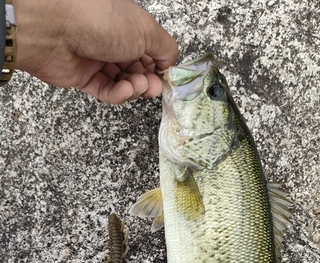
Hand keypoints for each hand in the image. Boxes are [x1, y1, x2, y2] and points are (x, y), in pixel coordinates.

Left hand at [12, 0, 177, 103]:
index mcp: (127, 24)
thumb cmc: (100, 19)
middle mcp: (112, 40)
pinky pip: (106, 91)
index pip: (149, 50)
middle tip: (153, 87)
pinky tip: (125, 90)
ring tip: (137, 87)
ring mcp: (97, 59)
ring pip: (123, 82)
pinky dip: (118, 94)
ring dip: (134, 88)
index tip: (166, 77)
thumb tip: (171, 64)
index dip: (159, 65)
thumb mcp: (146, 29)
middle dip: (148, 80)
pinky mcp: (83, 78)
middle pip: (137, 68)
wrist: (55, 27)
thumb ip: (165, 48)